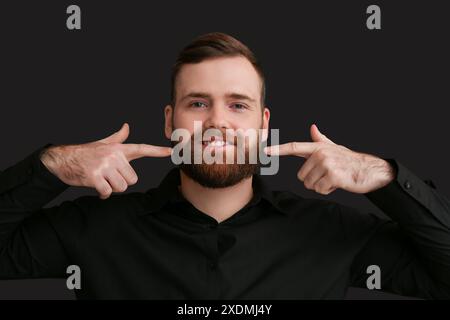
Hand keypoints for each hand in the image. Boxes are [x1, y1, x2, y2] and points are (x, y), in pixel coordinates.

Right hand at [40, 123, 171, 198]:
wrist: (62, 159)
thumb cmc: (86, 153)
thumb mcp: (103, 143)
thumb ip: (117, 137)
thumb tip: (126, 126)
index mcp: (118, 149)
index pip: (142, 148)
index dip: (157, 151)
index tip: (171, 151)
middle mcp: (113, 156)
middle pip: (132, 179)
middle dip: (121, 181)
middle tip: (109, 176)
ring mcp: (104, 166)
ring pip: (121, 187)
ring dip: (112, 188)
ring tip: (102, 180)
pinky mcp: (94, 177)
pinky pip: (108, 192)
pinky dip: (103, 193)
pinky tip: (97, 187)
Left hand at [264, 124, 394, 194]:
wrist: (370, 170)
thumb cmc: (349, 160)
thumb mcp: (334, 148)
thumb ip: (320, 140)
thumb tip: (312, 128)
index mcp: (318, 147)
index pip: (295, 147)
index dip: (279, 149)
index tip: (266, 151)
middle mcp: (320, 154)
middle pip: (302, 176)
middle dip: (314, 180)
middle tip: (328, 175)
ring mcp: (327, 164)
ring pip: (310, 184)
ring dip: (321, 185)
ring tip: (334, 178)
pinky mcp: (333, 175)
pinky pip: (320, 189)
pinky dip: (328, 190)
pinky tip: (338, 183)